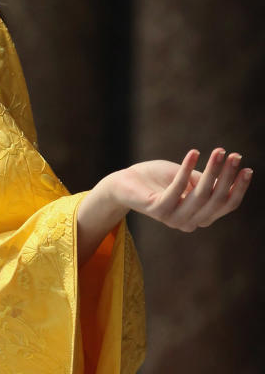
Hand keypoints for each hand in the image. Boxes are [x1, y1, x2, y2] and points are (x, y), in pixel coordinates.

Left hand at [116, 148, 252, 230]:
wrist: (125, 183)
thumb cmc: (160, 180)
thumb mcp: (190, 179)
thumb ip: (208, 180)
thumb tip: (235, 171)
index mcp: (200, 216)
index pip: (226, 205)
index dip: (238, 188)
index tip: (247, 168)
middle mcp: (188, 222)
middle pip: (216, 200)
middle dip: (228, 176)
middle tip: (234, 155)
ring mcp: (173, 218)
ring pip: (200, 195)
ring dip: (212, 171)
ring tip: (219, 151)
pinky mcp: (158, 209)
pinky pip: (178, 188)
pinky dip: (186, 169)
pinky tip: (194, 153)